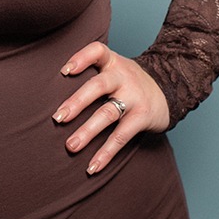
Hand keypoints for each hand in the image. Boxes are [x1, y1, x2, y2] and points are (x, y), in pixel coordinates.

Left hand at [52, 42, 168, 173]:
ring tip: (70, 146)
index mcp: (112, 62)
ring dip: (87, 131)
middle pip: (98, 86)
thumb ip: (90, 72)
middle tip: (57, 118)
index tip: (64, 71)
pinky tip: (92, 166)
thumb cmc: (128, 81)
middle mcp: (123, 77)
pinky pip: (121, 136)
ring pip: (107, 113)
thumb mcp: (113, 67)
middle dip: (76, 102)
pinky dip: (106, 153)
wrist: (171, 88)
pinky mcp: (142, 117)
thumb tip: (47, 92)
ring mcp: (134, 97)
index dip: (81, 58)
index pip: (97, 51)